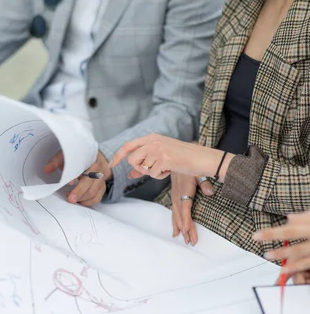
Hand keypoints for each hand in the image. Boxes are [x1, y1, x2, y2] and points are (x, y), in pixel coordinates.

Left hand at [45, 150, 111, 206]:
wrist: (94, 156)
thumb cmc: (78, 156)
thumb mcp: (67, 154)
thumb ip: (56, 161)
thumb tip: (47, 169)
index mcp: (90, 158)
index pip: (85, 166)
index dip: (77, 175)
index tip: (70, 182)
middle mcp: (98, 167)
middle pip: (91, 181)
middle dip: (80, 191)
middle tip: (70, 199)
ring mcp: (102, 177)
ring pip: (95, 191)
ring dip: (83, 198)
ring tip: (72, 199)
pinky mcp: (102, 185)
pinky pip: (97, 197)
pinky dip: (88, 202)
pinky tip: (79, 201)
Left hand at [110, 134, 230, 180]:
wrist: (201, 158)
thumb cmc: (183, 158)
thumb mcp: (162, 157)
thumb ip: (145, 164)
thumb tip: (131, 174)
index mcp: (151, 138)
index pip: (128, 146)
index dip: (118, 155)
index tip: (112, 164)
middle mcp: (153, 141)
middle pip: (132, 160)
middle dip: (140, 169)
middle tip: (155, 169)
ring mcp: (158, 149)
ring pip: (143, 169)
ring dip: (153, 173)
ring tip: (166, 167)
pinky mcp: (164, 158)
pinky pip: (153, 174)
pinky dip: (161, 176)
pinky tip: (171, 169)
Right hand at [171, 173, 213, 245]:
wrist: (174, 161)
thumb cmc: (188, 167)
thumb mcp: (198, 172)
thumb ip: (204, 183)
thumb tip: (210, 192)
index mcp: (184, 191)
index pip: (185, 209)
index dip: (186, 221)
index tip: (188, 231)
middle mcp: (177, 197)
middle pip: (181, 216)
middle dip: (186, 230)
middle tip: (191, 241)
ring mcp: (174, 198)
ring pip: (176, 216)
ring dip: (180, 228)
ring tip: (183, 239)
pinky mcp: (174, 198)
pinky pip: (173, 213)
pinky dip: (174, 222)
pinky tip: (175, 231)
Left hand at [253, 211, 309, 280]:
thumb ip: (305, 218)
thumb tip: (289, 218)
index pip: (290, 228)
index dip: (272, 232)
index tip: (255, 236)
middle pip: (293, 233)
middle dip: (274, 237)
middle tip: (256, 241)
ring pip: (302, 250)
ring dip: (284, 253)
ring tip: (268, 255)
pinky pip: (309, 262)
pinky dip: (297, 265)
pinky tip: (286, 269)